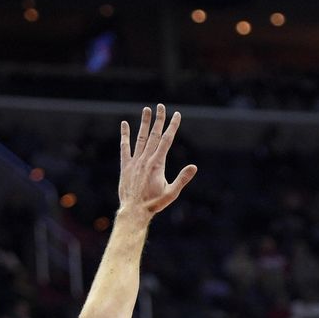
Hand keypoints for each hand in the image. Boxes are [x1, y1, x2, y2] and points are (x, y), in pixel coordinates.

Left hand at [118, 103, 197, 219]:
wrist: (134, 211)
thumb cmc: (154, 204)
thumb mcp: (171, 193)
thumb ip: (182, 179)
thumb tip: (194, 167)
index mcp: (158, 164)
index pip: (167, 140)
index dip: (172, 126)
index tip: (177, 115)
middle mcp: (146, 159)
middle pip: (154, 135)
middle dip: (159, 119)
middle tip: (161, 106)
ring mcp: (135, 161)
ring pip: (141, 138)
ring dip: (144, 123)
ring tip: (147, 109)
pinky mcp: (125, 165)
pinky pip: (125, 147)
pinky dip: (125, 135)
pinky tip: (124, 124)